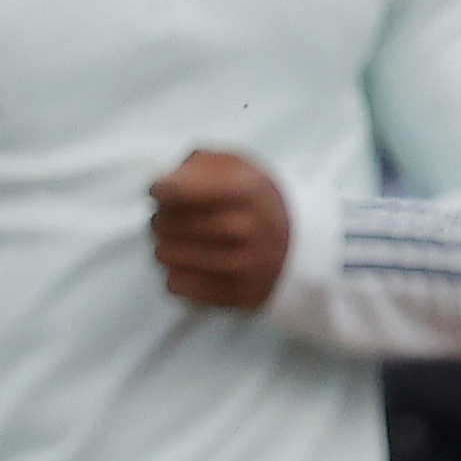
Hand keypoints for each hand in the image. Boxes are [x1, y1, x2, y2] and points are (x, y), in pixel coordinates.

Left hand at [147, 148, 293, 309]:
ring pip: (166, 255)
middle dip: (160, 219)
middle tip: (171, 219)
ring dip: (165, 247)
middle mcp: (244, 228)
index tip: (163, 191)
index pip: (175, 191)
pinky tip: (190, 265)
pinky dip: (176, 275)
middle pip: (165, 224)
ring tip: (179, 242)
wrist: (300, 243)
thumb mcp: (236, 166)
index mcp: (244, 190)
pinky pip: (177, 285)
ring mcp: (243, 266)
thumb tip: (161, 185)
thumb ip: (196, 165)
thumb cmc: (254, 200)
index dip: (160, 190)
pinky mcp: (237, 295)